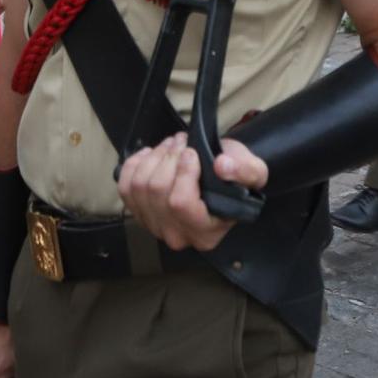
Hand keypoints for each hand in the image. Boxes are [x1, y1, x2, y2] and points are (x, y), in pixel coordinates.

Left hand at [116, 132, 267, 252]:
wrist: (219, 178)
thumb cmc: (235, 178)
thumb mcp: (253, 172)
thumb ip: (245, 170)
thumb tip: (223, 166)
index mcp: (206, 233)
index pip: (181, 204)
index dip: (183, 172)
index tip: (192, 153)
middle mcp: (177, 236)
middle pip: (157, 191)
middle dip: (169, 157)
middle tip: (183, 142)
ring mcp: (154, 226)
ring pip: (139, 186)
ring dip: (154, 157)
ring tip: (172, 146)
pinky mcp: (138, 212)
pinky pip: (125, 186)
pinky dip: (135, 164)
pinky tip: (152, 156)